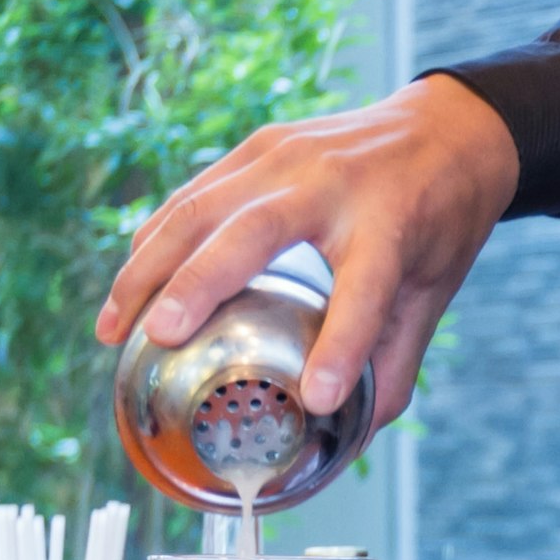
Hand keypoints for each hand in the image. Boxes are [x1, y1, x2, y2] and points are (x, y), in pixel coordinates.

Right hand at [95, 73, 523, 427]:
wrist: (446, 127)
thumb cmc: (440, 218)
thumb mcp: (434, 290)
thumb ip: (393, 360)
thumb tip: (350, 432)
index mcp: (391, 225)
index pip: (365, 291)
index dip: (341, 346)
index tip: (318, 397)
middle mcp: (334, 183)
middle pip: (255, 231)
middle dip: (200, 283)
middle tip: (158, 336)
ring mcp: (288, 156)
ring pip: (201, 207)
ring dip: (149, 267)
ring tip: (113, 328)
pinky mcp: (259, 146)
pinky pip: (192, 196)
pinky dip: (154, 241)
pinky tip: (129, 286)